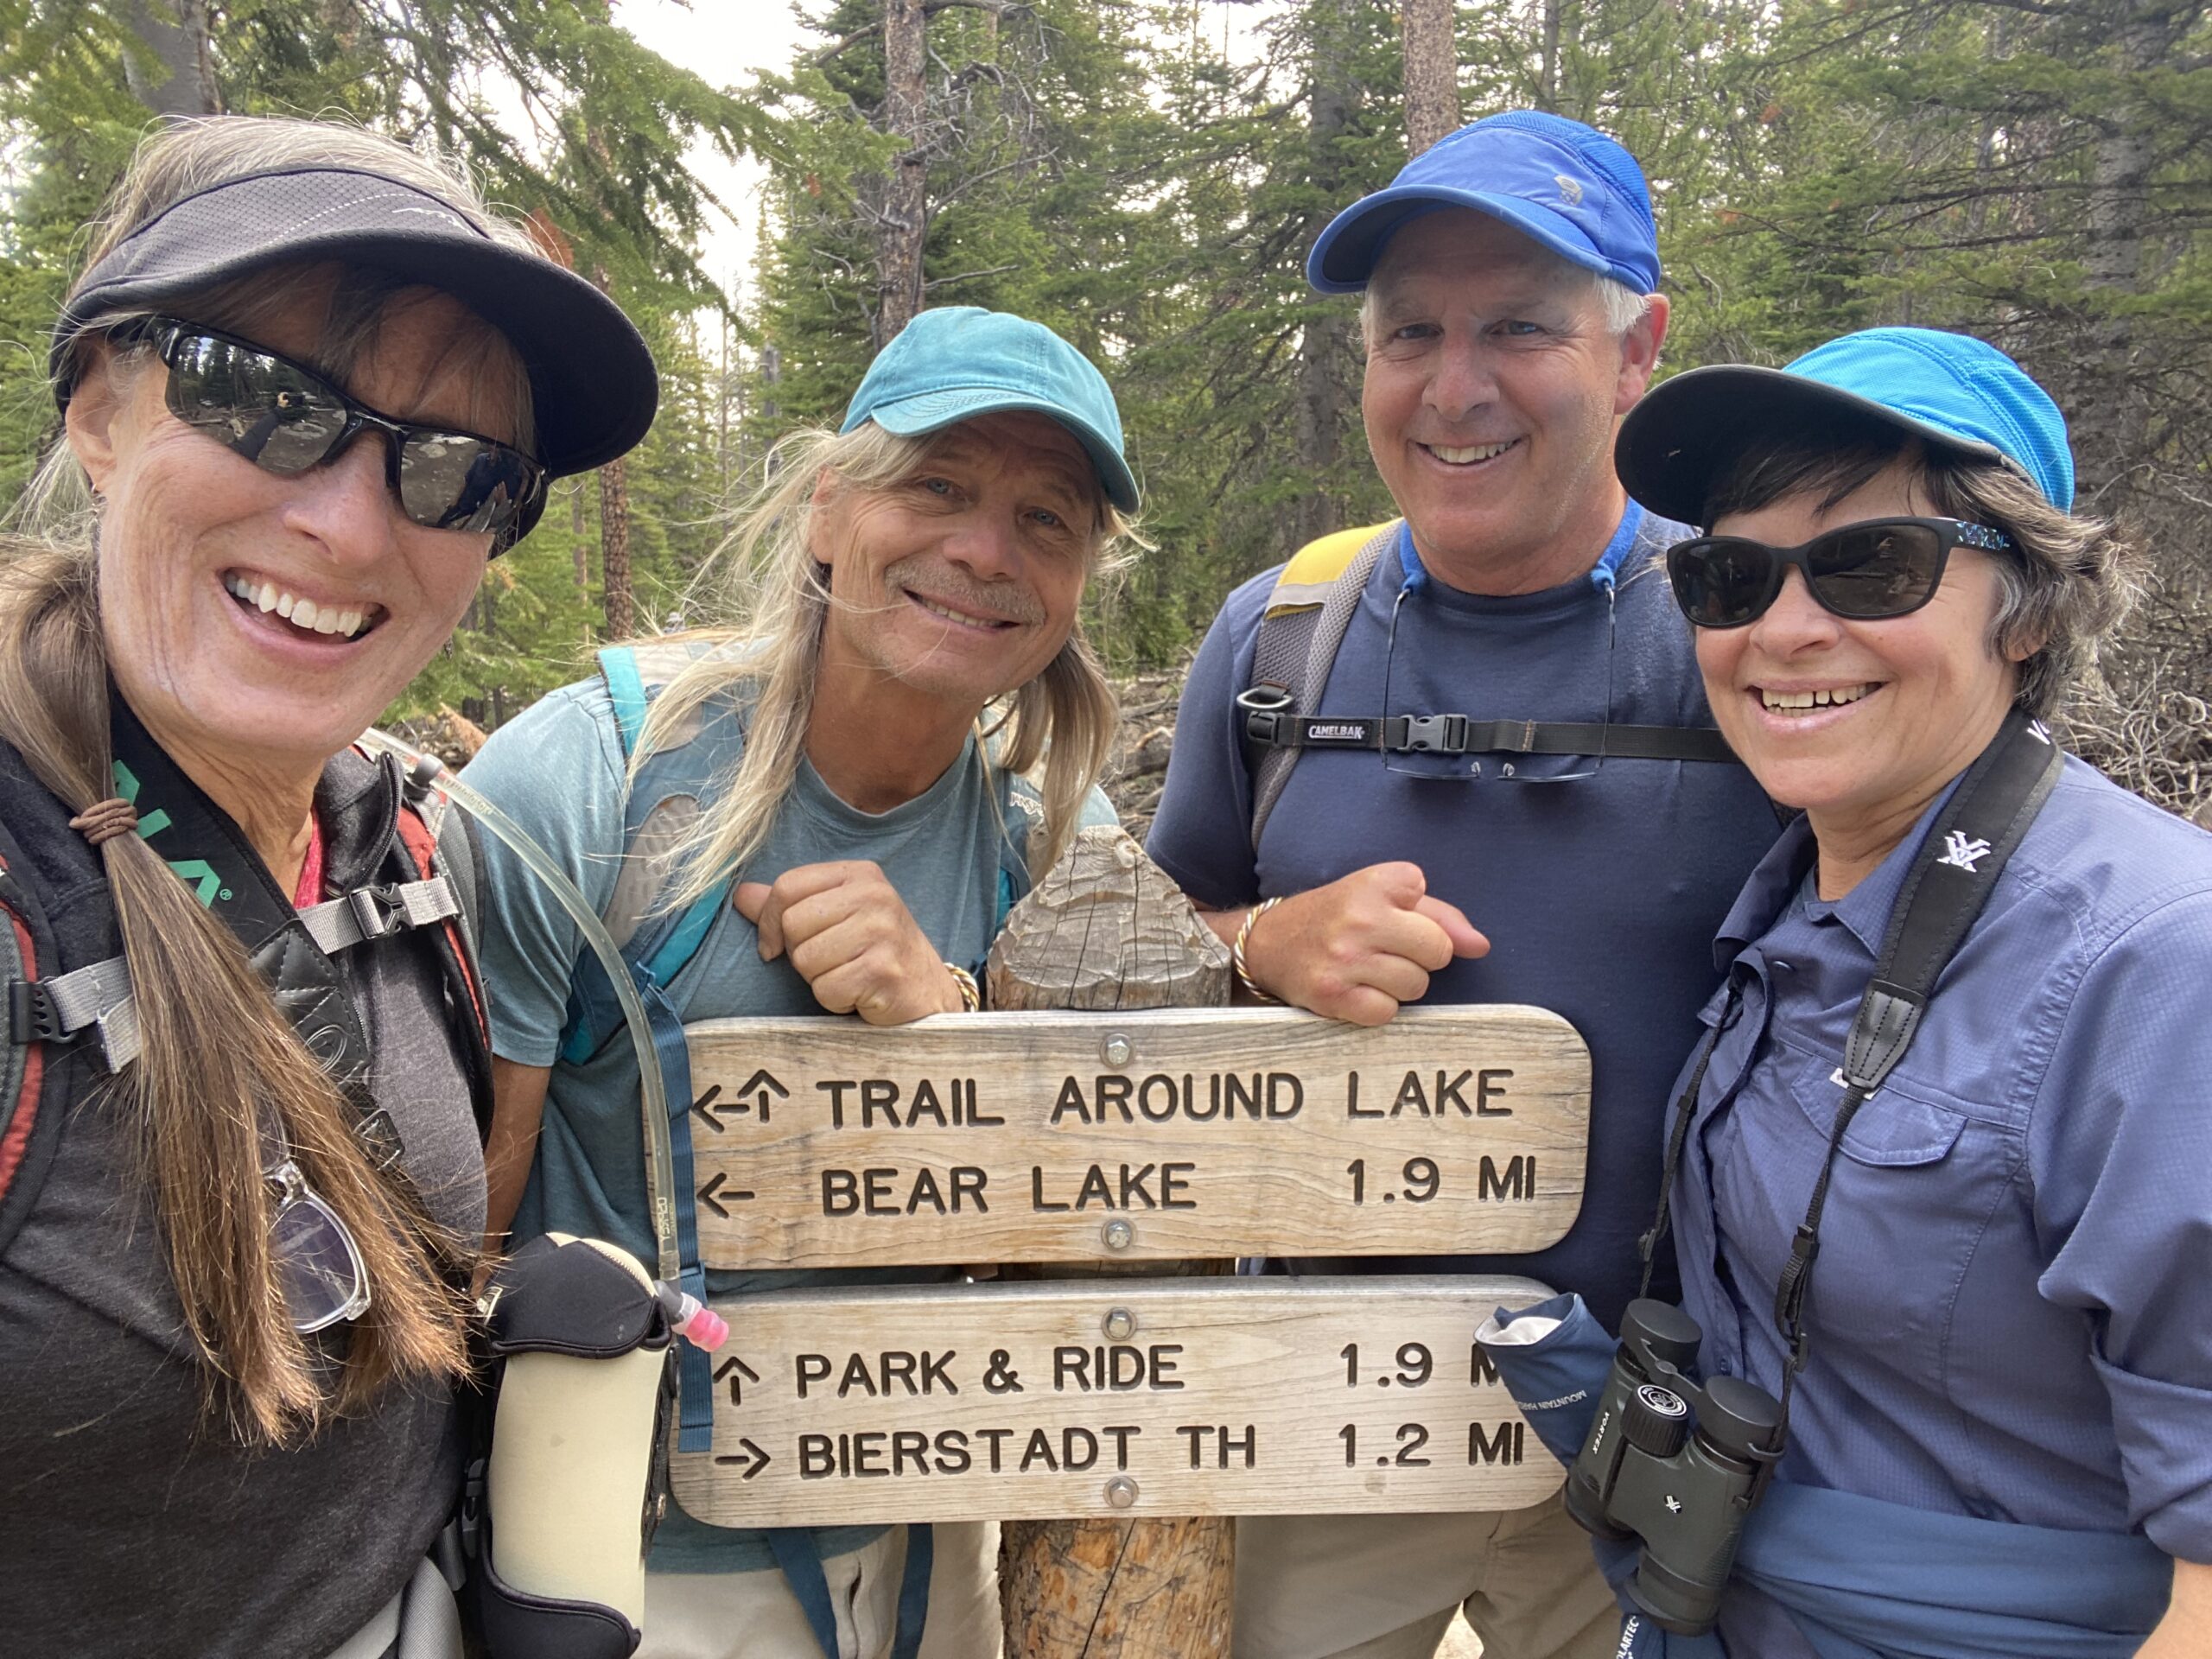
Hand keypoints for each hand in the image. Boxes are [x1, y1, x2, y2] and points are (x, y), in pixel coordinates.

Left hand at [735, 861, 963, 1025]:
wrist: (926, 992)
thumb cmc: (874, 952)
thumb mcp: (835, 916)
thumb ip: (788, 904)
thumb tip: (740, 894)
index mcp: (860, 874)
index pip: (788, 886)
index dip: (770, 922)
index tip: (776, 947)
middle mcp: (875, 896)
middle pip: (793, 924)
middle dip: (801, 954)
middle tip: (832, 961)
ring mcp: (883, 932)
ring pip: (806, 959)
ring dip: (819, 979)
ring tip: (849, 975)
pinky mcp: (883, 970)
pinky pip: (826, 989)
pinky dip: (836, 999)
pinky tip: (859, 993)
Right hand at [1238, 861, 1487, 1025]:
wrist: (1268, 944)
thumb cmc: (1336, 917)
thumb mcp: (1383, 898)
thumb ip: (1440, 916)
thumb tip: (1481, 947)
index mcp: (1375, 883)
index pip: (1440, 916)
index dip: (1422, 923)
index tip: (1391, 919)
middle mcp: (1360, 918)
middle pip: (1437, 952)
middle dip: (1421, 957)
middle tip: (1387, 951)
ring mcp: (1345, 958)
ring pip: (1416, 986)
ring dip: (1399, 984)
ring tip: (1369, 970)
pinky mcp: (1333, 995)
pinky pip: (1388, 1012)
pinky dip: (1378, 1007)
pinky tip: (1356, 991)